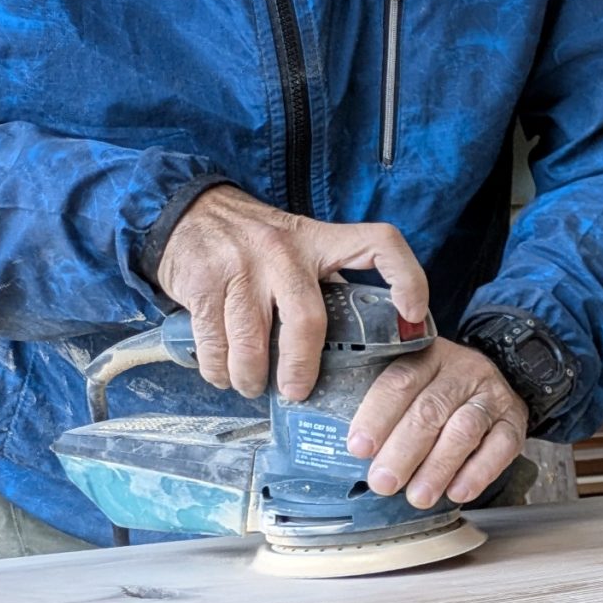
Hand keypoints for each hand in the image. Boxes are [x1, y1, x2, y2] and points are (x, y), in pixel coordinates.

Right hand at [155, 185, 432, 400]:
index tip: (413, 315)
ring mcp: (241, 265)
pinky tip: (224, 374)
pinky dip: (218, 369)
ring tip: (253, 387)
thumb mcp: (300, 250)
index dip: (407, 278)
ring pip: (252, 342)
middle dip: (301, 368)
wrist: (188, 211)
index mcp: (320, 241)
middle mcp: (283, 250)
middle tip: (297, 392)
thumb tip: (359, 350)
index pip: (380, 244)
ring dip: (252, 378)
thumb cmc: (256, 244)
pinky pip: (213, 341)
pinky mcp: (202, 281)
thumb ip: (326, 286)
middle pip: (307, 321)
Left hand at [347, 338, 529, 508]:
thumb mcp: (414, 381)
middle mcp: (462, 371)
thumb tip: (351, 450)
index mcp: (427, 356)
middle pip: (430, 410)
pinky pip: (500, 448)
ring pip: (464, 430)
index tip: (359, 448)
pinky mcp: (514, 422)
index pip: (400, 381)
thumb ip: (386, 404)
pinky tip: (458, 492)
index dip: (377, 416)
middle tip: (383, 482)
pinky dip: (479, 473)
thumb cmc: (441, 390)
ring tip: (418, 496)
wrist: (495, 381)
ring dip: (438, 467)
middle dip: (403, 451)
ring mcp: (491, 396)